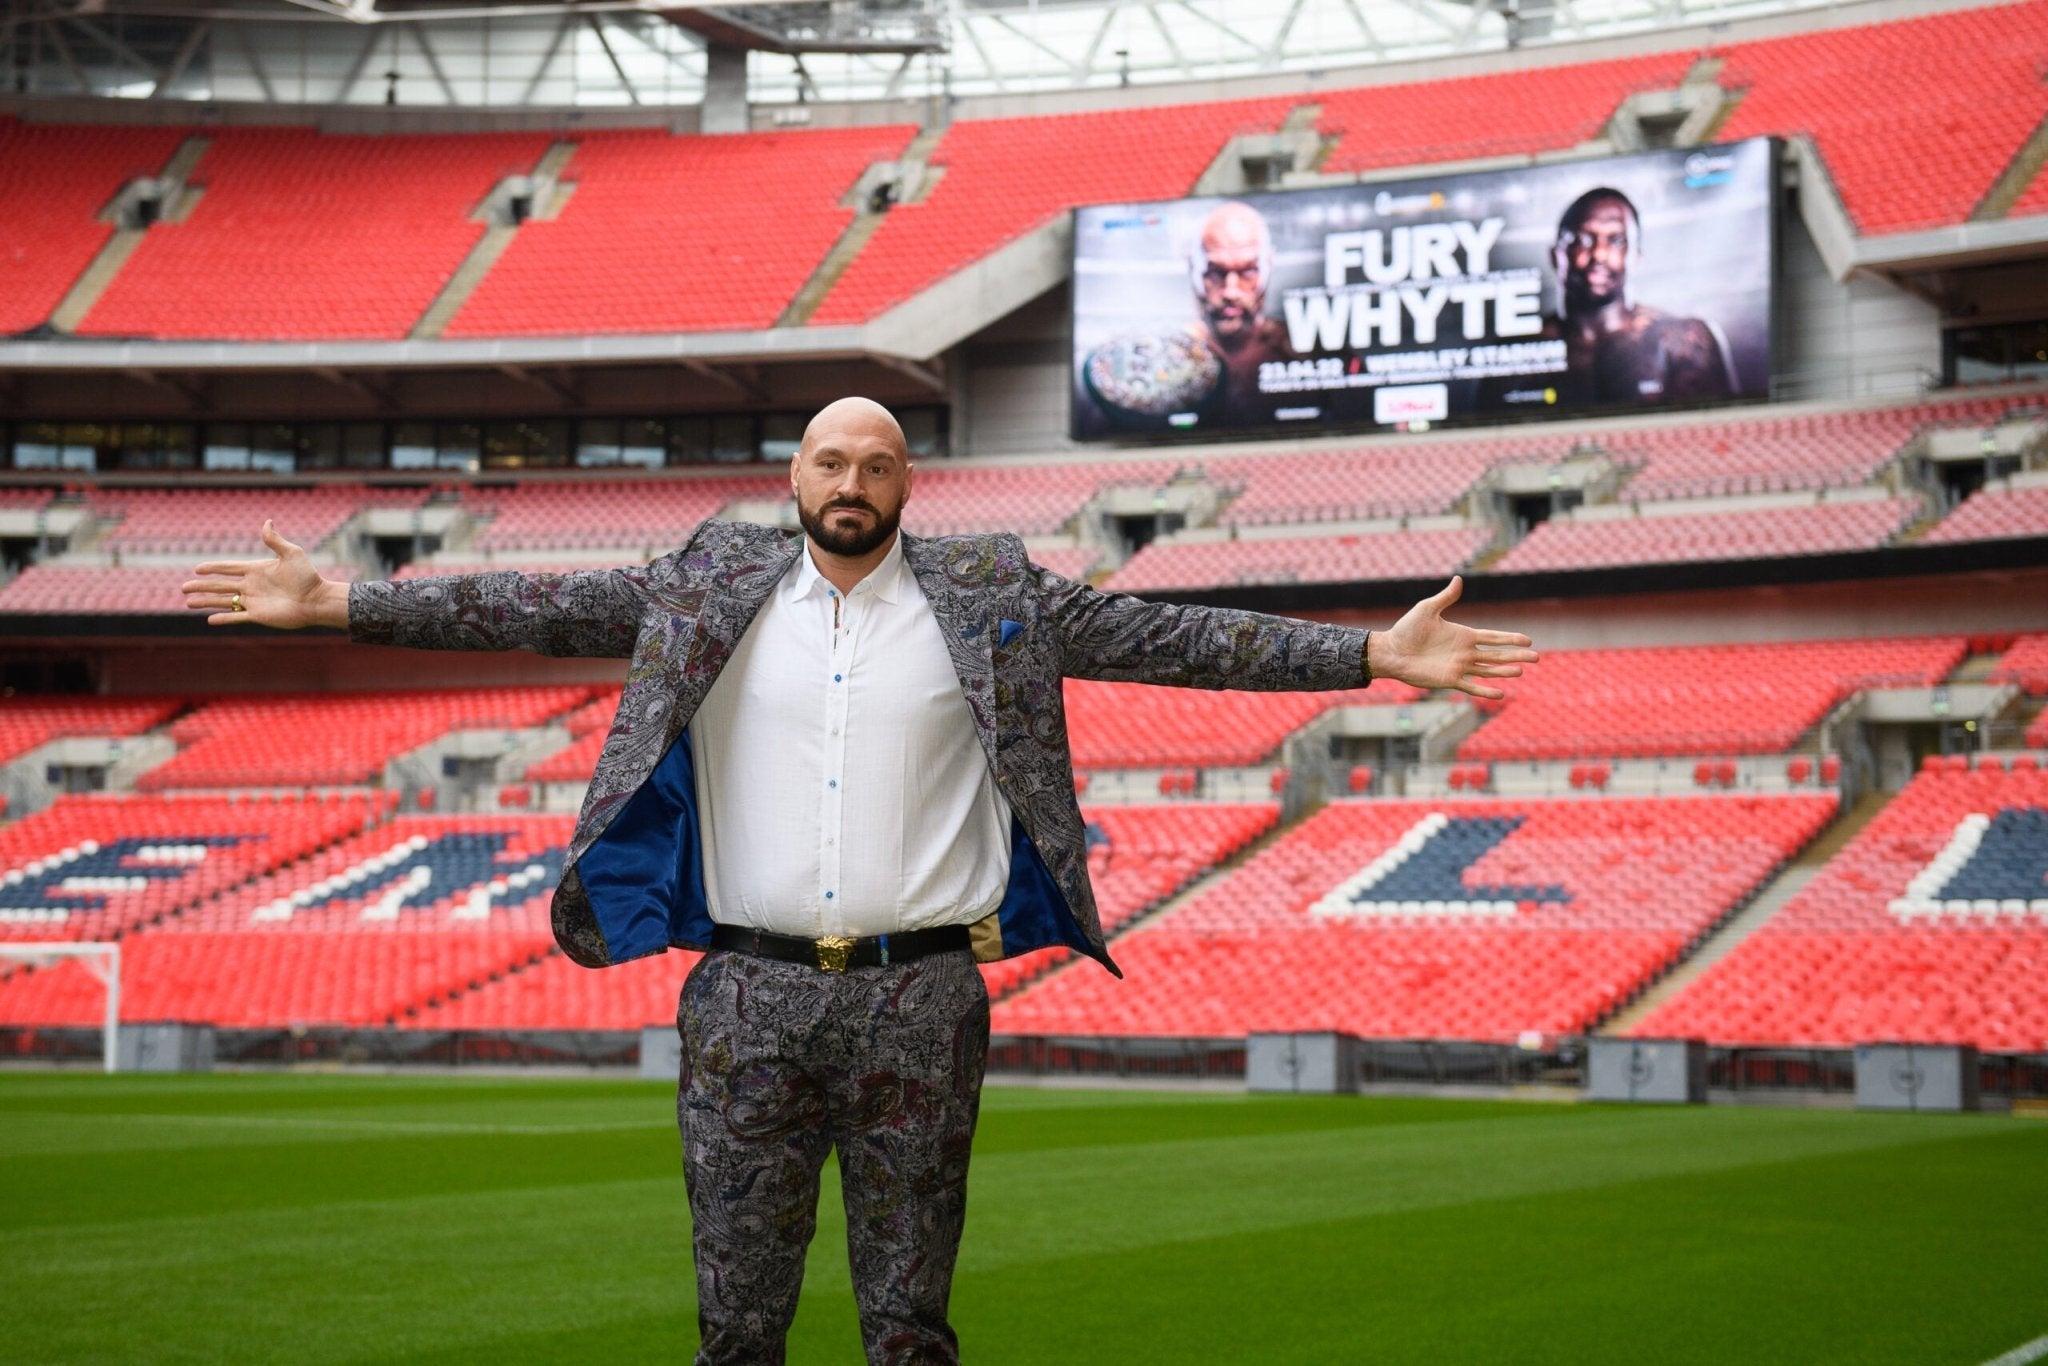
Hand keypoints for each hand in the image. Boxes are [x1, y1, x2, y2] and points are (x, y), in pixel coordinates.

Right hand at [181, 520, 349, 628]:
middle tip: (183, 587)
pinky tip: (210, 620)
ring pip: (223, 601)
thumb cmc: (307, 576)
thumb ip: (275, 540)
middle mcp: (251, 586)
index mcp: (256, 570)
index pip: (228, 568)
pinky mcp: (258, 616)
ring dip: (206, 602)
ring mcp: (253, 601)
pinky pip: (236, 618)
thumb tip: (267, 521)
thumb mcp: (292, 554)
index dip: (212, 568)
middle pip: (220, 586)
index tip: (197, 569)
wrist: (317, 600)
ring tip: (188, 602)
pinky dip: (223, 619)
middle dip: (201, 586)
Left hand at [1368, 576, 1535, 699]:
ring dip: (1505, 671)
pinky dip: (1486, 690)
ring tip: (1521, 672)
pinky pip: (1471, 686)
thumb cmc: (1406, 629)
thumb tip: (1459, 579)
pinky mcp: (1449, 680)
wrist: (1391, 651)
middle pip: (1497, 655)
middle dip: (1516, 656)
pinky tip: (1501, 693)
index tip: (1528, 639)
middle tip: (1537, 657)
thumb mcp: (1427, 609)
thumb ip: (1445, 598)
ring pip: (1488, 670)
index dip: (1510, 638)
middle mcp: (1465, 652)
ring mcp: (1459, 667)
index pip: (1493, 637)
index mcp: (1464, 635)